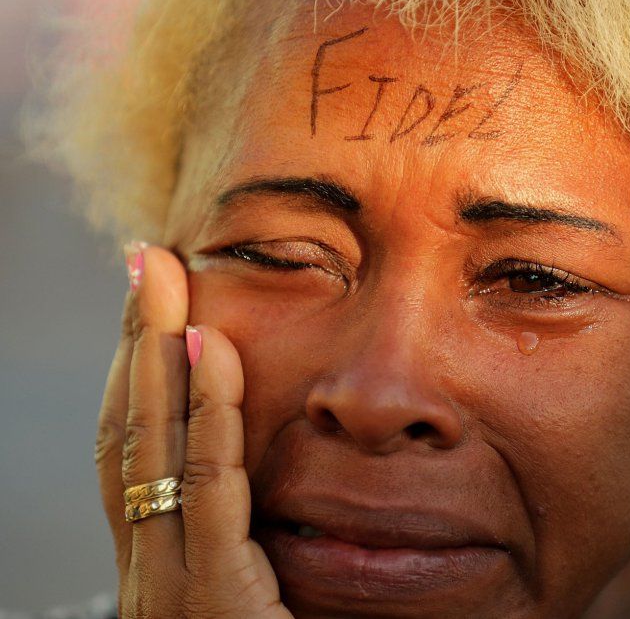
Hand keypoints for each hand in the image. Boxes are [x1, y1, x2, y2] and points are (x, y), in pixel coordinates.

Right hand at [95, 243, 290, 617]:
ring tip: (162, 283)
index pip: (140, 456)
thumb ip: (256, 546)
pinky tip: (208, 358)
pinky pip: (208, 494)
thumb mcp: (257, 604)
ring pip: (152, 452)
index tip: (155, 310)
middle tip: (143, 265)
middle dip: (134, 343)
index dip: (139, 377)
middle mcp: (150, 571)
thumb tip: (277, 487)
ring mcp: (171, 588)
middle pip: (131, 435)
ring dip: (155, 357)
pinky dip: (205, 420)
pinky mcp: (211, 603)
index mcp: (164, 568)